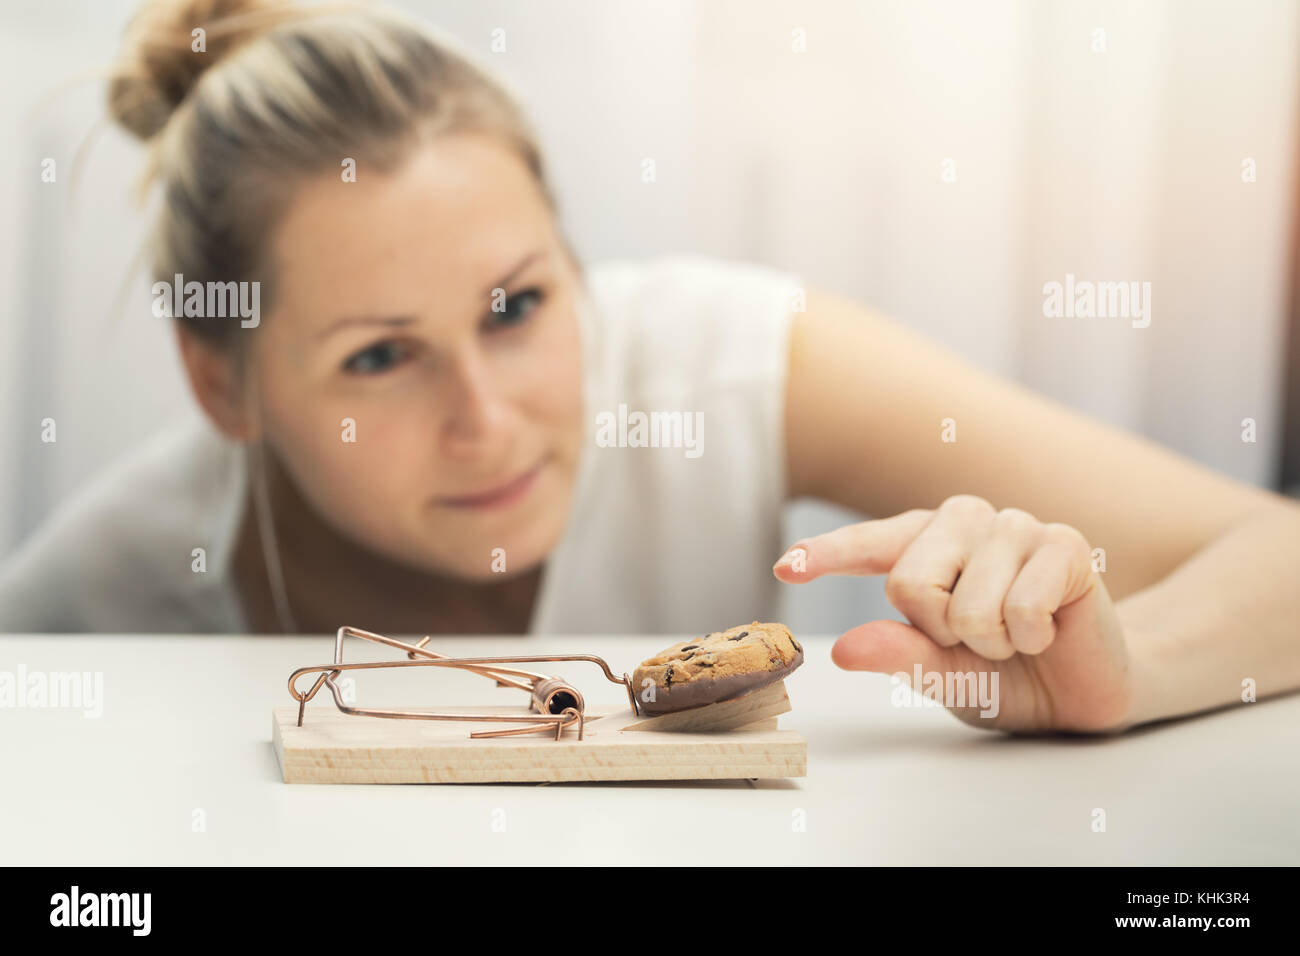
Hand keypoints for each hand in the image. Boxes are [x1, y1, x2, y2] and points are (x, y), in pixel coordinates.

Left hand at [773, 495, 1138, 732]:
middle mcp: (965, 521)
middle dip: (940, 634)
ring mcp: (1015, 526)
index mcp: (926, 543)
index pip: (869, 545)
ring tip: (1015, 637)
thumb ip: (900, 654)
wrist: (1084, 690)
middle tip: (977, 641)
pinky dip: (1030, 636)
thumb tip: (843, 648)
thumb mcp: (943, 674)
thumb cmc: (1006, 673)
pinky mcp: (1064, 543)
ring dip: (991, 642)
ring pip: (967, 603)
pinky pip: (1022, 606)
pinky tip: (1047, 631)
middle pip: (909, 583)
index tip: (786, 568)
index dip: (826, 556)